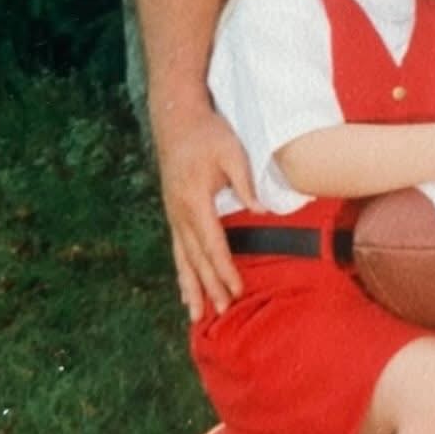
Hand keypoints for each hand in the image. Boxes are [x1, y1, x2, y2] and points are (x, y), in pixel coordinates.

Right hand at [154, 105, 254, 321]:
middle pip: (197, 258)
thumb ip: (245, 184)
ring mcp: (173, 214)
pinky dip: (182, 271)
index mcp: (195, 201)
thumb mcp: (232, 153)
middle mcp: (180, 213)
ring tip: (196, 315)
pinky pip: (177, 249)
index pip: (213, 244)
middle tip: (224, 311)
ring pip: (183, 259)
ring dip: (192, 287)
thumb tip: (261, 210)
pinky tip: (184, 290)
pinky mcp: (173, 212)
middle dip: (210, 286)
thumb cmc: (208, 133)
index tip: (237, 290)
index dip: (225, 270)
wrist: (176, 118)